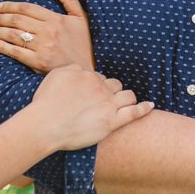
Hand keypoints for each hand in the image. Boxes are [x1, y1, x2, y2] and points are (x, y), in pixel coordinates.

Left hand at [0, 0, 94, 71]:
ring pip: (14, 35)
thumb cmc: (83, 43)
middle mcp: (48, 31)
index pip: (27, 8)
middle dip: (0, 17)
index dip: (10, 5)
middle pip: (17, 20)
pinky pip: (15, 52)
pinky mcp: (37, 62)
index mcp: (56, 19)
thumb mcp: (81, 17)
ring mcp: (42, 47)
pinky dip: (2, 46)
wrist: (85, 70)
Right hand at [29, 65, 153, 150]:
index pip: (99, 77)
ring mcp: (108, 104)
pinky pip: (134, 112)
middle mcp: (101, 87)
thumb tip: (82, 70)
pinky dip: (144, 108)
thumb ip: (72, 68)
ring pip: (128, 95)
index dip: (95, 86)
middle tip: (103, 102)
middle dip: (112, 91)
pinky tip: (150, 106)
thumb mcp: (56, 75)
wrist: (45, 125)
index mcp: (88, 76)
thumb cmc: (45, 102)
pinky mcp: (111, 122)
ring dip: (127, 98)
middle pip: (115, 84)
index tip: (89, 95)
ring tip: (125, 104)